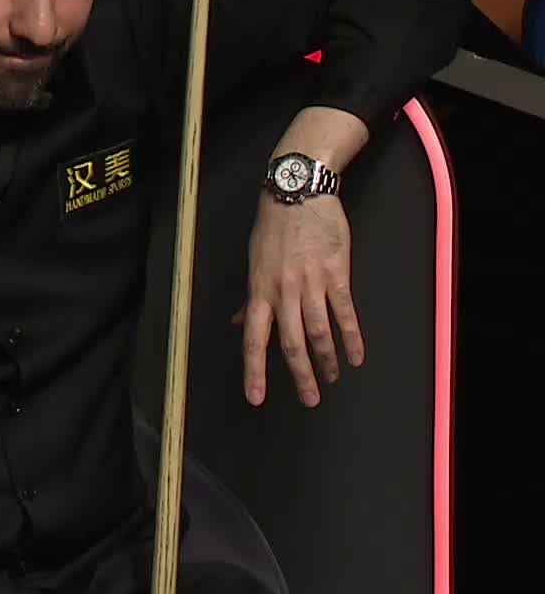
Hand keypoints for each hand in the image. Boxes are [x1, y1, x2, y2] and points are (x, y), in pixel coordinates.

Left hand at [235, 195, 363, 407]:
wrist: (298, 194)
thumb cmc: (273, 228)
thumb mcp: (253, 262)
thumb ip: (249, 298)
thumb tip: (236, 323)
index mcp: (258, 290)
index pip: (253, 339)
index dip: (254, 370)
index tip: (256, 397)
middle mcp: (282, 291)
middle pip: (290, 343)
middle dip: (300, 375)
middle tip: (309, 399)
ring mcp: (310, 283)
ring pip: (318, 332)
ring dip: (326, 360)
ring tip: (331, 379)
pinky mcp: (336, 274)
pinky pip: (345, 312)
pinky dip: (352, 337)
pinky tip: (356, 356)